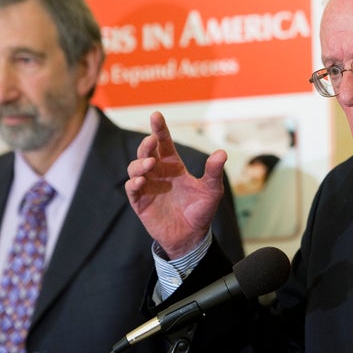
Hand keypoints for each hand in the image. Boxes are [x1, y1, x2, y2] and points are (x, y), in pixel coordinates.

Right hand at [125, 111, 226, 258]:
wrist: (192, 237)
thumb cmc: (201, 211)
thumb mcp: (212, 190)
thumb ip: (214, 172)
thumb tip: (221, 153)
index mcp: (174, 166)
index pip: (164, 143)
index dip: (160, 129)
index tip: (156, 115)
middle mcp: (159, 173)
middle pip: (146, 152)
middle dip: (146, 144)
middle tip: (152, 141)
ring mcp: (148, 187)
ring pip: (135, 168)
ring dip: (139, 163)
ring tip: (150, 163)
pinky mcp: (141, 202)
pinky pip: (132, 189)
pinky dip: (134, 183)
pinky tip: (141, 181)